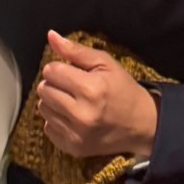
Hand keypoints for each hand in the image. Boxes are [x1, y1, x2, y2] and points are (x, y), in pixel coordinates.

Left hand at [37, 30, 158, 159]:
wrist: (141, 125)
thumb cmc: (123, 90)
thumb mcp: (106, 64)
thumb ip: (76, 51)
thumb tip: (50, 35)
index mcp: (91, 89)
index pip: (51, 72)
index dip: (59, 68)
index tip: (71, 72)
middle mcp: (81, 114)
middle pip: (43, 90)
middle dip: (54, 84)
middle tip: (71, 87)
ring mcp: (76, 134)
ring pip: (43, 108)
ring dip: (53, 102)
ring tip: (72, 102)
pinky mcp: (73, 148)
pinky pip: (48, 128)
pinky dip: (57, 120)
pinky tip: (73, 118)